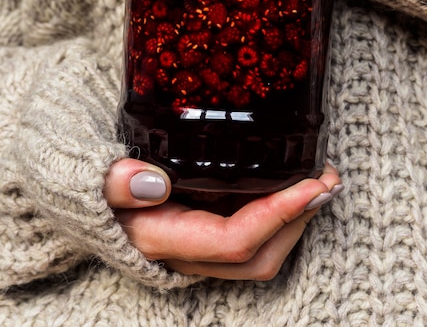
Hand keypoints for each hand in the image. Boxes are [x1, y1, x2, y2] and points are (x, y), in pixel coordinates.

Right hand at [104, 158, 341, 279]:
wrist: (88, 200)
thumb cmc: (95, 187)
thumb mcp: (94, 181)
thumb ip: (116, 184)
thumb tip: (153, 182)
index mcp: (166, 239)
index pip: (234, 241)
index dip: (278, 216)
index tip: (312, 185)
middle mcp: (190, 255)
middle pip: (260, 256)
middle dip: (300, 221)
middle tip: (328, 180)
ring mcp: (203, 249)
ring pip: (263, 253)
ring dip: (298, 220)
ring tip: (322, 180)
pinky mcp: (210, 233)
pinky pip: (255, 237)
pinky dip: (283, 215)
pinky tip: (296, 185)